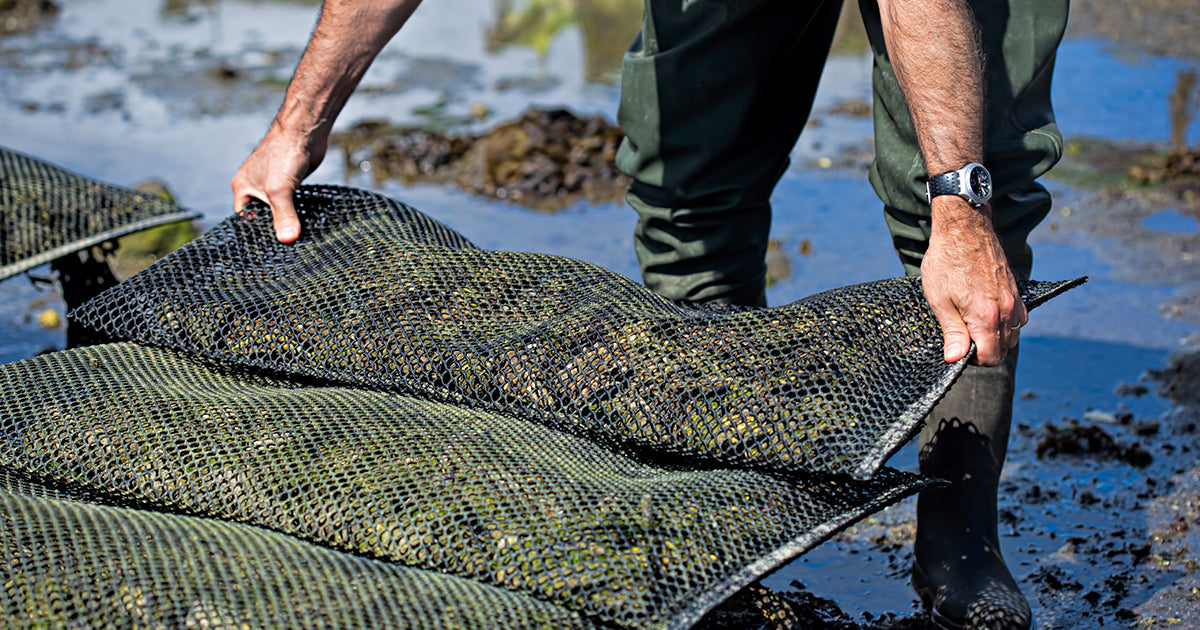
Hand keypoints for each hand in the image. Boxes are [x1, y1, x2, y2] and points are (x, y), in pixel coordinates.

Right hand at [231, 122, 327, 242]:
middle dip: (273, 229)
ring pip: (278, 210)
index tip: (269, 249)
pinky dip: (297, 212)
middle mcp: (255, 187)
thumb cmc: (284, 153)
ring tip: (296, 238)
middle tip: (285, 247)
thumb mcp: (279, 190)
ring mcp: (273, 184)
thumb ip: (283, 216)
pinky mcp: (290, 182)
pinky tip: (305, 223)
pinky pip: (291, 203)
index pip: (244, 219)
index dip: (255, 233)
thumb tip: (288, 239)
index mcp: (243, 188)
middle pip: (262, 216)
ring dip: (287, 220)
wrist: (305, 131)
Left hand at [920, 198, 1025, 365]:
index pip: (990, 358)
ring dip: (995, 337)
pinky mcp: (1017, 290)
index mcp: (987, 317)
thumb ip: (952, 332)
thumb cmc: (947, 261)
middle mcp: (1007, 310)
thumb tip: (955, 359)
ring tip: (972, 324)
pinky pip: (1018, 318)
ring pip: (1013, 334)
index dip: (972, 360)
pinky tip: (986, 313)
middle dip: (984, 350)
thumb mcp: (939, 300)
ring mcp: (1015, 300)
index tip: (957, 349)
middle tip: (961, 336)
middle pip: (1003, 349)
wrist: (964, 228)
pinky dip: (1006, 322)